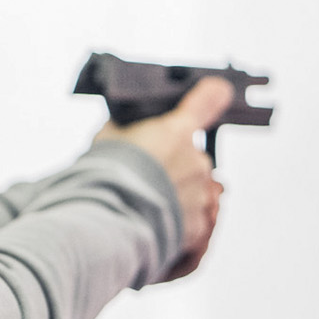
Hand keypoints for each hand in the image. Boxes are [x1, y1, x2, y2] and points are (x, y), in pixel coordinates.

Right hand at [95, 76, 231, 280]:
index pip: (209, 99)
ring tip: (143, 204)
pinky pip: (192, 218)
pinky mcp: (198, 225)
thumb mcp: (106, 139)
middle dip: (172, 165)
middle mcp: (196, 160)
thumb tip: (130, 129)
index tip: (215, 92)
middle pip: (192, 156)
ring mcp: (201, 194)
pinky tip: (151, 221)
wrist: (105, 223)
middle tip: (142, 176)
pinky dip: (176, 220)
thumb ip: (127, 130)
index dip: (211, 94)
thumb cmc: (102, 176)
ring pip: (194, 189)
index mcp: (176, 131)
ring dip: (174, 194)